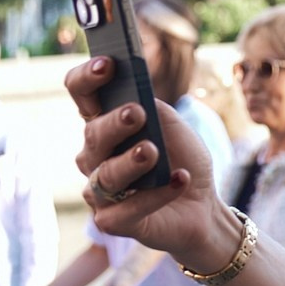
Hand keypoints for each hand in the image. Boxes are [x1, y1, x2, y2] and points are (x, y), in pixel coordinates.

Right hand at [70, 56, 228, 267]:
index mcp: (105, 125)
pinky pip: (125, 210)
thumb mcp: (175, 129)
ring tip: (152, 151)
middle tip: (136, 112)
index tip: (107, 64)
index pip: (82, 95)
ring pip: (105, 174)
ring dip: (130, 161)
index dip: (87, 78)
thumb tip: (138, 100)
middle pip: (92, 135)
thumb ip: (157, 111)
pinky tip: (178, 181)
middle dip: (113, 123)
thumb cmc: (182, 160)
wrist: (202, 207)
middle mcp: (94, 157)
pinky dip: (155, 195)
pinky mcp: (111, 222)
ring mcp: (99, 191)